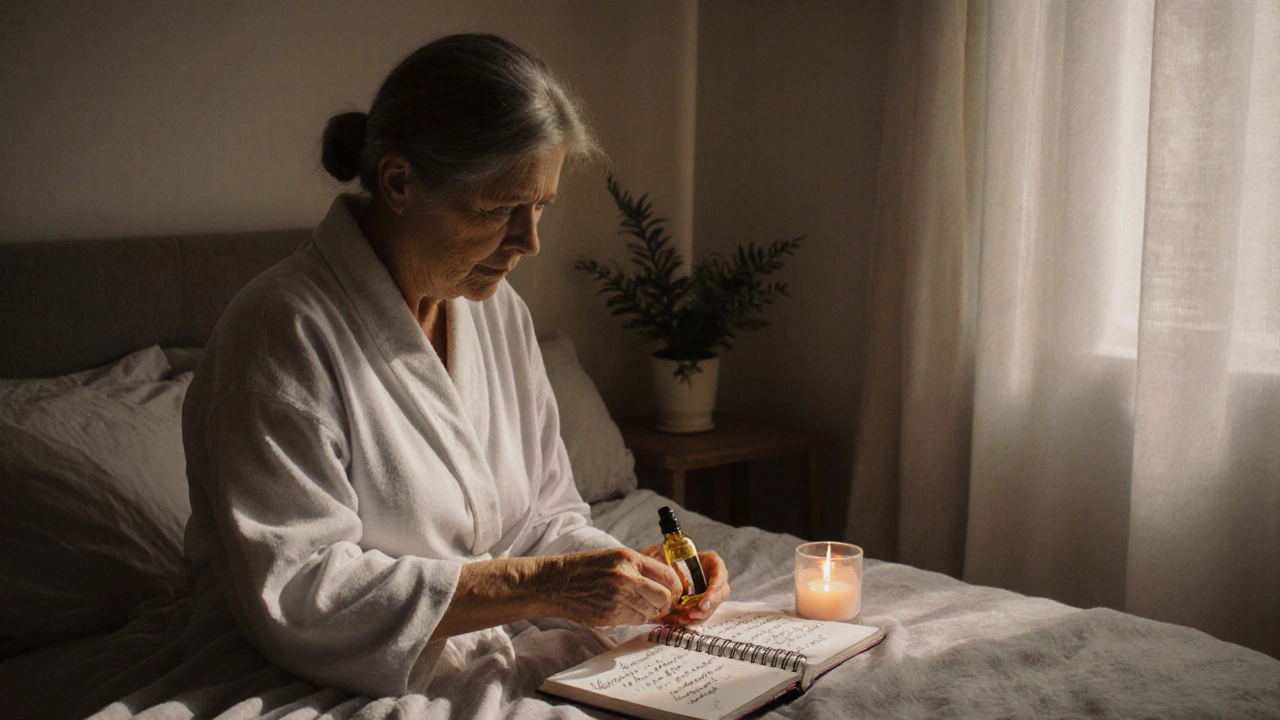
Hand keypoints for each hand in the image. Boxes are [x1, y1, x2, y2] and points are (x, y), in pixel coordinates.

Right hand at [538, 548, 683, 626]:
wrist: (554, 583)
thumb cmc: (584, 568)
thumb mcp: (613, 556)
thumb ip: (640, 565)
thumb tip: (666, 575)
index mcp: (628, 559)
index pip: (668, 576)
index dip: (676, 586)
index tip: (675, 590)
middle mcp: (626, 578)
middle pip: (664, 597)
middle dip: (667, 602)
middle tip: (662, 602)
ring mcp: (617, 599)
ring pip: (651, 612)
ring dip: (651, 611)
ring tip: (640, 605)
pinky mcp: (609, 616)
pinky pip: (635, 621)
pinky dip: (637, 618)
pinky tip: (629, 611)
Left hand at [638, 543, 730, 624]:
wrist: (688, 565)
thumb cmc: (687, 557)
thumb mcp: (687, 553)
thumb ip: (681, 555)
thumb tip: (663, 554)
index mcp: (717, 567)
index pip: (718, 583)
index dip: (711, 596)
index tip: (702, 604)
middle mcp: (720, 583)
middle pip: (716, 601)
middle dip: (703, 610)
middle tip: (689, 615)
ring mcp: (714, 596)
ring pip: (709, 611)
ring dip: (695, 617)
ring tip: (680, 618)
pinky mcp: (706, 606)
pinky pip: (701, 616)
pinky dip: (689, 620)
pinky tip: (676, 620)